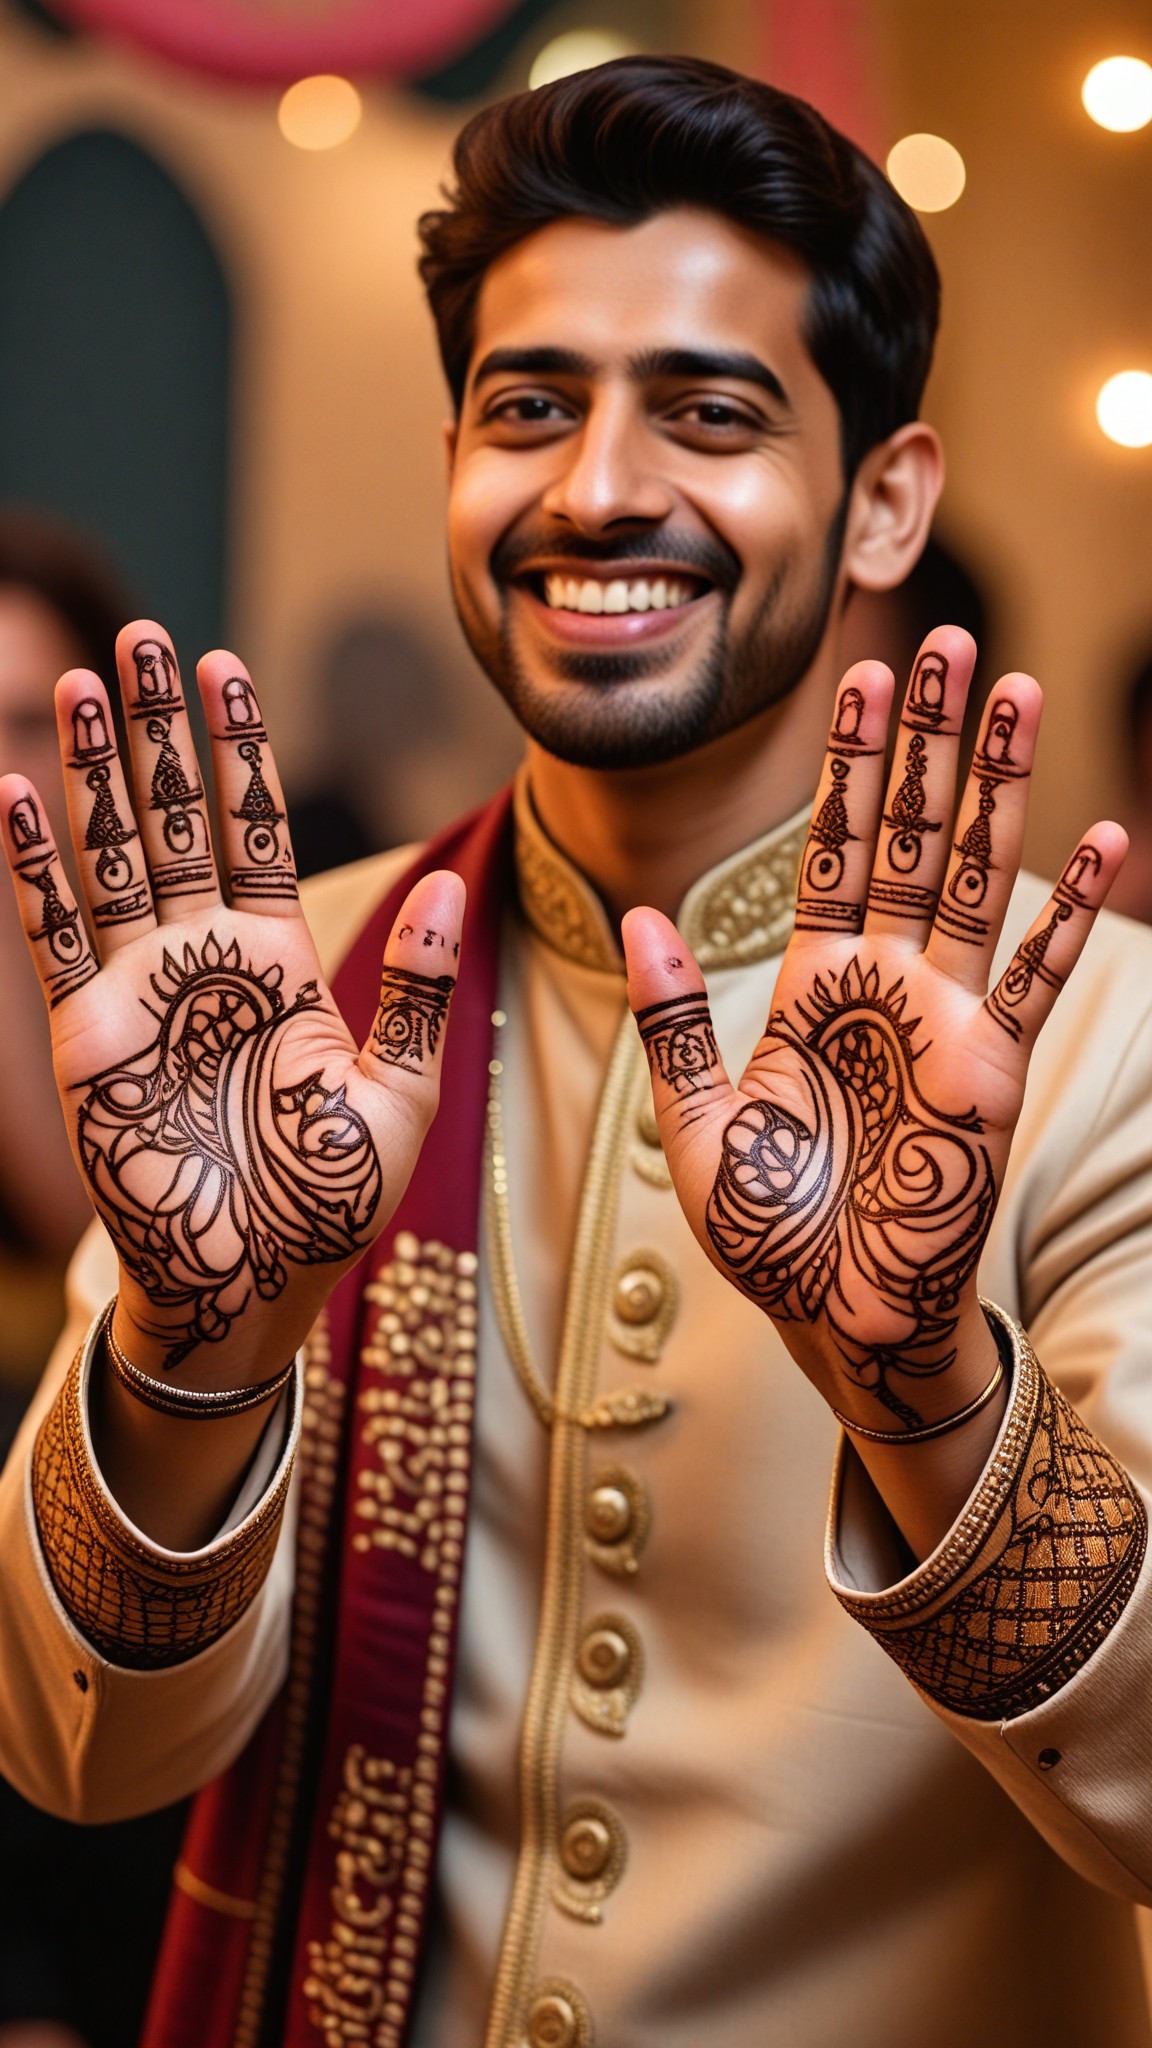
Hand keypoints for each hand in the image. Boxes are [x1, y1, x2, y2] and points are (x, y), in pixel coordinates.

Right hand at [0, 621, 463, 1380]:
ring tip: (82, 682)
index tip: (229, 667)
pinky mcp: (88, 1034)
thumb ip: (421, 993)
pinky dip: (34, 865)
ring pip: (113, 856)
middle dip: (162, 732)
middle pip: (177, 819)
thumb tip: (457, 886)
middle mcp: (204, 961)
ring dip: (94, 773)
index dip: (242, 751)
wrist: (248, 1289)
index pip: (255, 831)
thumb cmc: (329, 1209)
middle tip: (148, 640)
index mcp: (280, 964)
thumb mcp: (399, 1098)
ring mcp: (139, 991)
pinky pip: (54, 931)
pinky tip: (14, 790)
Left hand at [622, 628, 1125, 1434]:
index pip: (834, 847)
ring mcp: (947, 1018)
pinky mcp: (995, 1068)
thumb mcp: (699, 1128)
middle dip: (928, 739)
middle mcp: (886, 983)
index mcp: (813, 986)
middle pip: (911, 835)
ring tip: (1018, 690)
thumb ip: (673, 1021)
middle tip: (947, 639)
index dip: (850, 763)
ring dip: (998, 785)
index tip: (864, 675)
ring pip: (978, 875)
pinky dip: (1074, 910)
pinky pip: (1039, 974)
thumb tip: (636, 914)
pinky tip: (1111, 837)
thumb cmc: (771, 1238)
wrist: (843, 1321)